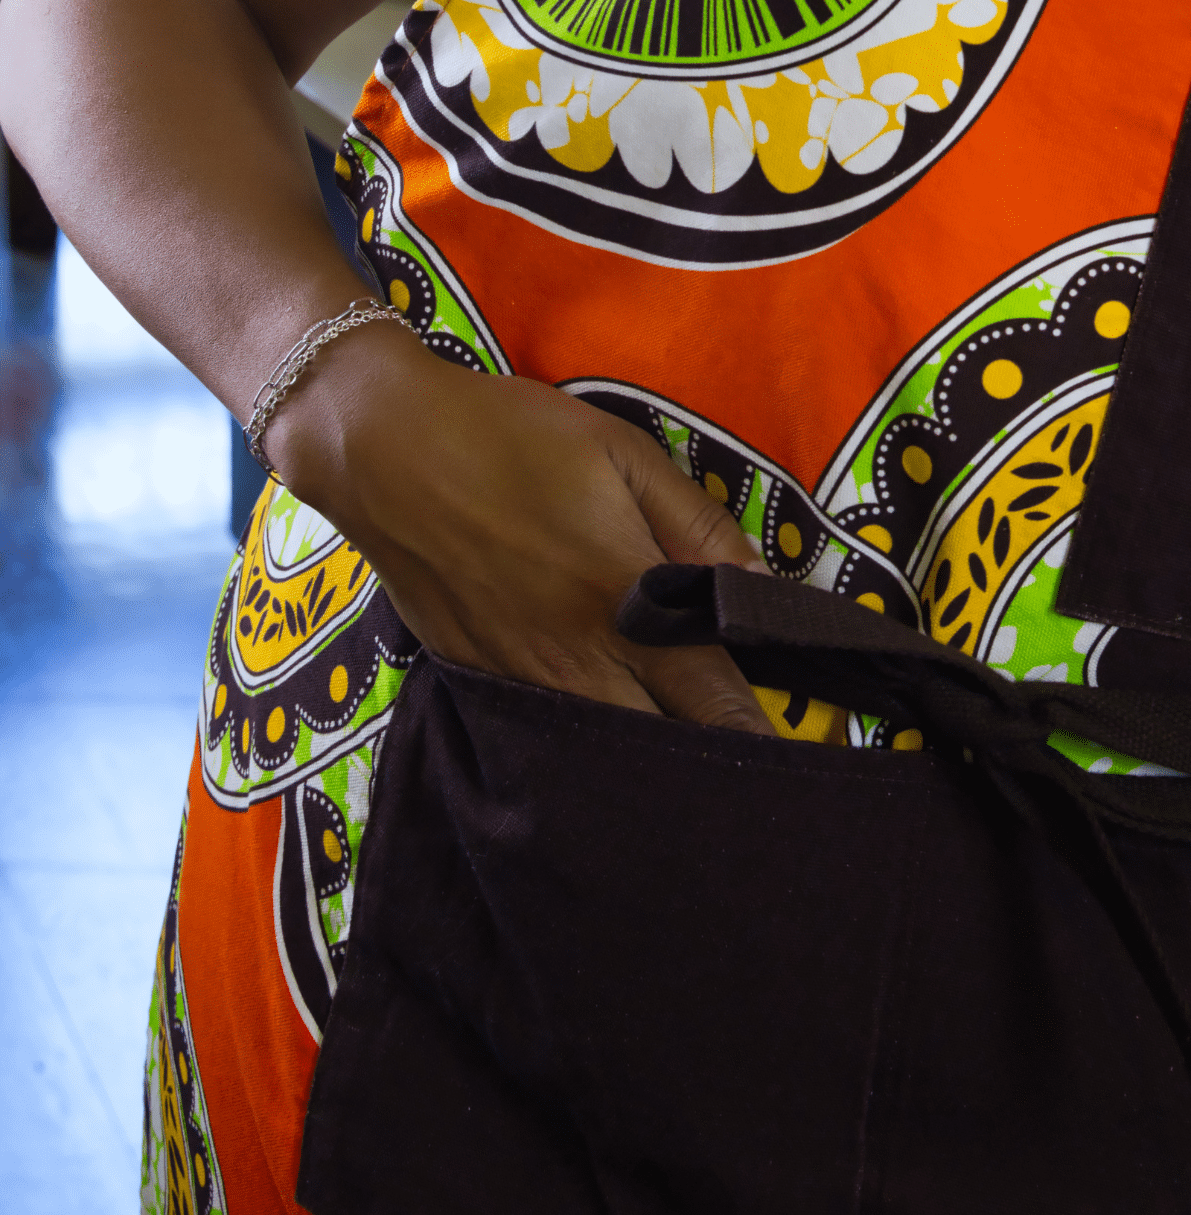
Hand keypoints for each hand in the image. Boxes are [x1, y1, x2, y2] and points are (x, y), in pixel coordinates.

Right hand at [266, 322, 775, 732]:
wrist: (381, 446)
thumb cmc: (513, 437)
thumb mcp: (624, 456)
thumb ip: (697, 526)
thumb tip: (757, 584)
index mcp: (623, 602)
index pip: (710, 696)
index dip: (753, 735)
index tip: (785, 762)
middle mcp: (573, 656)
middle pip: (656, 745)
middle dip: (703, 769)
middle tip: (745, 777)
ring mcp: (518, 675)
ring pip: (598, 749)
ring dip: (642, 764)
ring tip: (683, 777)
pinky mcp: (474, 676)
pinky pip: (543, 733)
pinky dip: (581, 749)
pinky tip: (603, 745)